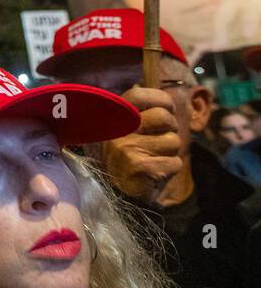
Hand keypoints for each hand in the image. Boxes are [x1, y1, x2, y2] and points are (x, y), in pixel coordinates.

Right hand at [94, 86, 183, 201]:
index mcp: (112, 118)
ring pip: (173, 141)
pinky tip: (155, 172)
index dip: (160, 99)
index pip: (139, 94)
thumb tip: (171, 102)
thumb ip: (141, 113)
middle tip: (160, 139)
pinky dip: (171, 168)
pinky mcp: (141, 168)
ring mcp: (127, 149)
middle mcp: (116, 131)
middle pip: (164, 117)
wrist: (117, 193)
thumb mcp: (126, 130)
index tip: (167, 109)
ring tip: (153, 158)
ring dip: (170, 152)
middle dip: (171, 129)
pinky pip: (175, 162)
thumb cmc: (128, 156)